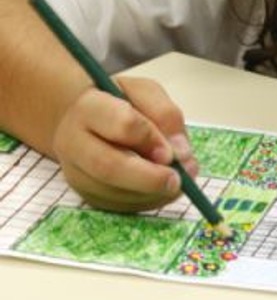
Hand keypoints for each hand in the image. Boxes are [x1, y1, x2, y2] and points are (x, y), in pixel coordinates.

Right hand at [52, 76, 198, 211]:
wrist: (85, 118)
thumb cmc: (119, 101)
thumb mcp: (145, 93)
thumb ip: (165, 115)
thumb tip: (181, 155)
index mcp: (88, 108)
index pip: (122, 124)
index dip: (151, 140)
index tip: (171, 151)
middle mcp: (73, 142)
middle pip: (108, 167)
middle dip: (149, 178)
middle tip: (177, 181)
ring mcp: (75, 172)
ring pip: (113, 192)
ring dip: (151, 193)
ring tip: (175, 183)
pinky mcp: (85, 194)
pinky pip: (117, 206)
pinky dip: (146, 201)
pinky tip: (161, 190)